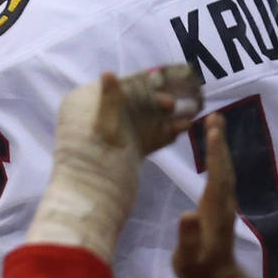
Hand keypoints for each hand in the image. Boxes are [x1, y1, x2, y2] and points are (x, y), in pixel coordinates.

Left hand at [31, 65, 202, 254]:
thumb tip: (109, 73)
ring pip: (144, 119)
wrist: (89, 205)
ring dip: (169, 116)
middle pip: (136, 100)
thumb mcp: (104, 127)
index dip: (152, 80)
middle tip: (192, 98)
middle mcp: (96, 114)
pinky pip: (145, 138)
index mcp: (84, 101)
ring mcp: (110, 134)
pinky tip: (184, 129)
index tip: (181, 76)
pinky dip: (163, 133)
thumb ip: (112, 100)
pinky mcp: (121, 153)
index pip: (123, 83)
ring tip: (193, 114)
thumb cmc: (93, 162)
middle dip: (164, 99)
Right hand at [172, 112, 254, 277]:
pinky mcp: (222, 209)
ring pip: (226, 171)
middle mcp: (224, 204)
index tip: (213, 129)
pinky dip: (219, 161)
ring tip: (215, 127)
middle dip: (220, 142)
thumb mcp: (188, 258)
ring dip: (221, 149)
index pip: (216, 176)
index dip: (215, 153)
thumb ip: (188, 238)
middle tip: (216, 117)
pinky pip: (222, 177)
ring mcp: (225, 206)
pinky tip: (215, 156)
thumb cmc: (198, 270)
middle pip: (224, 168)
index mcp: (214, 211)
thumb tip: (187, 215)